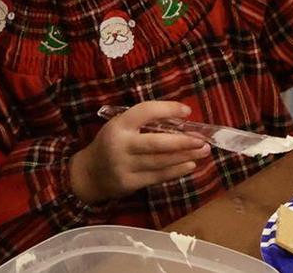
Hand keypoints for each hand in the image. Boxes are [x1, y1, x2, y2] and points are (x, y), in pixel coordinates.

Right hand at [69, 101, 211, 203]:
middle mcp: (121, 145)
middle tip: (203, 139)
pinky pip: (158, 176)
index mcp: (119, 125)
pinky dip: (176, 171)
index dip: (167, 109)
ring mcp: (125, 166)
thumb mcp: (120, 126)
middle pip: (156, 143)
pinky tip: (190, 165)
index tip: (187, 111)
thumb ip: (143, 123)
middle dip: (183, 141)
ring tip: (203, 151)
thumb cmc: (111, 144)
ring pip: (160, 161)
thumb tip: (180, 121)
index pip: (145, 111)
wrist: (89, 174)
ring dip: (185, 156)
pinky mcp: (130, 183)